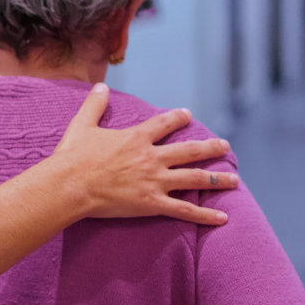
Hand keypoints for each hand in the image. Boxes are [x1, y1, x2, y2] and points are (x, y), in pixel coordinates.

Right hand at [50, 83, 237, 224]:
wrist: (70, 185)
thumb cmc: (72, 157)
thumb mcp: (81, 125)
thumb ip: (94, 105)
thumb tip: (101, 86)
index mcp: (136, 138)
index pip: (163, 124)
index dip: (177, 118)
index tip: (188, 115)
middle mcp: (151, 157)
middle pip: (189, 151)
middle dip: (210, 148)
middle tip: (225, 146)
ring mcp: (155, 181)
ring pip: (195, 179)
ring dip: (217, 179)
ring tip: (235, 180)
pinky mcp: (152, 203)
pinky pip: (185, 210)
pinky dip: (205, 215)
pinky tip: (222, 218)